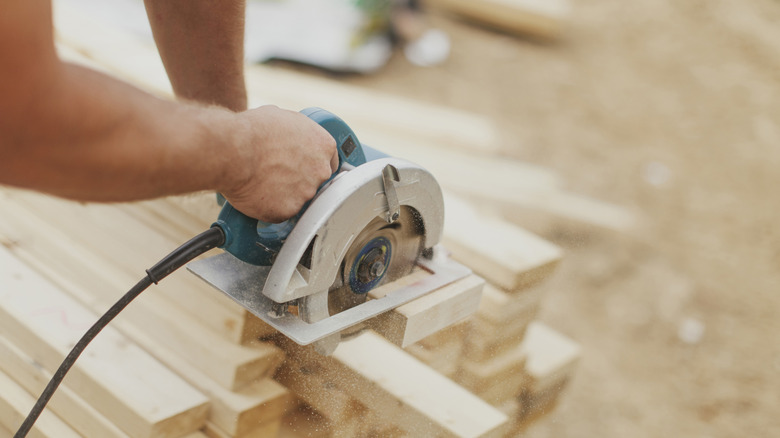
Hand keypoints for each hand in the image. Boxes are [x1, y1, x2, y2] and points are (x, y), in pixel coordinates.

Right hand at [220, 105, 338, 222]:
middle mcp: (321, 171)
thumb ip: (295, 133)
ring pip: (298, 199)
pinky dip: (269, 207)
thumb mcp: (282, 117)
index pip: (330, 162)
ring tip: (261, 182)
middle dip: (298, 181)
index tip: (303, 167)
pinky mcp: (289, 211)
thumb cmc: (253, 131)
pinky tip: (257, 194)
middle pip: (316, 183)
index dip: (313, 165)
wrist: (233, 150)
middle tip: (277, 175)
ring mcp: (306, 193)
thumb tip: (288, 136)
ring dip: (283, 195)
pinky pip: (280, 212)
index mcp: (324, 145)